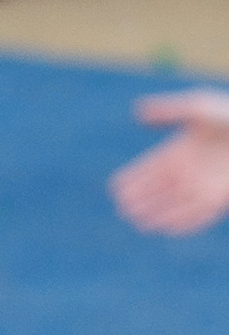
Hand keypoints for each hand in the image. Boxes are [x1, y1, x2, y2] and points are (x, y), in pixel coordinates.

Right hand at [110, 89, 228, 235]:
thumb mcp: (199, 106)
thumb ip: (169, 111)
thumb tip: (137, 114)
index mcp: (177, 151)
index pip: (146, 170)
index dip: (130, 180)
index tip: (116, 188)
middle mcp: (188, 171)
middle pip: (156, 191)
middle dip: (140, 200)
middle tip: (125, 208)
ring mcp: (204, 185)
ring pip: (175, 205)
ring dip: (157, 215)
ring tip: (140, 222)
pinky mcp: (221, 197)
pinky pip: (199, 215)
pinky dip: (183, 222)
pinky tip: (167, 227)